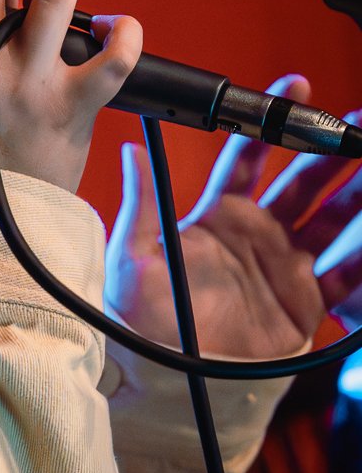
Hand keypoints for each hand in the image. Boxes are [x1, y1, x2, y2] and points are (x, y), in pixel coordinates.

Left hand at [106, 75, 361, 355]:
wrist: (168, 381)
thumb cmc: (141, 321)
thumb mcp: (134, 258)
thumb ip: (142, 204)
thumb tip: (133, 150)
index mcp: (217, 217)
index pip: (248, 158)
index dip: (270, 123)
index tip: (293, 91)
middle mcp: (255, 235)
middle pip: (302, 181)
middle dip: (329, 150)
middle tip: (353, 123)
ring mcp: (284, 266)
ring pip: (331, 219)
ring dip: (355, 193)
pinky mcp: (304, 303)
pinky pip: (346, 275)